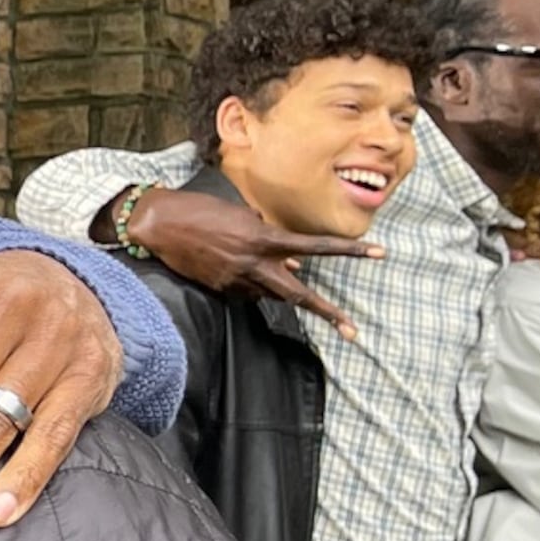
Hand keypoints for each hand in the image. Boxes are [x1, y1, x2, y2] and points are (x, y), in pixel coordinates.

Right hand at [122, 185, 371, 335]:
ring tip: (245, 260)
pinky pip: (245, 291)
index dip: (350, 250)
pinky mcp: (220, 290)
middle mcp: (254, 264)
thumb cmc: (201, 210)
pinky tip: (225, 263)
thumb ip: (272, 239)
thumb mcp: (243, 216)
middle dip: (327, 312)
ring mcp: (237, 281)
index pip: (316, 246)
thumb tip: (296, 262)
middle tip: (352, 330)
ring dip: (272, 284)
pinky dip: (247, 282)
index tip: (380, 253)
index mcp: (264, 239)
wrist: (159, 223)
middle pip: (299, 294)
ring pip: (269, 292)